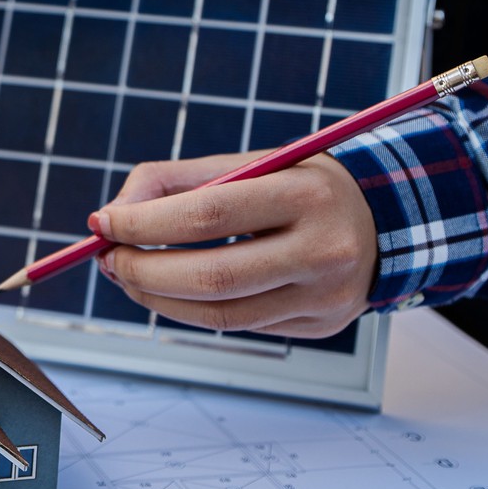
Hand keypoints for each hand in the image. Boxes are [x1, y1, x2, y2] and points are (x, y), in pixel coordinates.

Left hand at [92, 151, 377, 337]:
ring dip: (157, 298)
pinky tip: (174, 289)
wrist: (384, 220)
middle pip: (211, 277)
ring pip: (220, 314)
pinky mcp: (321, 326)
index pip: (207, 215)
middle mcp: (324, 250)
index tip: (103, 222)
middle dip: (142, 270)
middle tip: (106, 259)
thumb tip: (111, 216)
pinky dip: (194, 309)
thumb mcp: (253, 162)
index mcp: (307, 193)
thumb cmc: (299, 185)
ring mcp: (326, 297)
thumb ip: (177, 180)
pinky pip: (240, 325)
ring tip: (126, 275)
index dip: (144, 223)